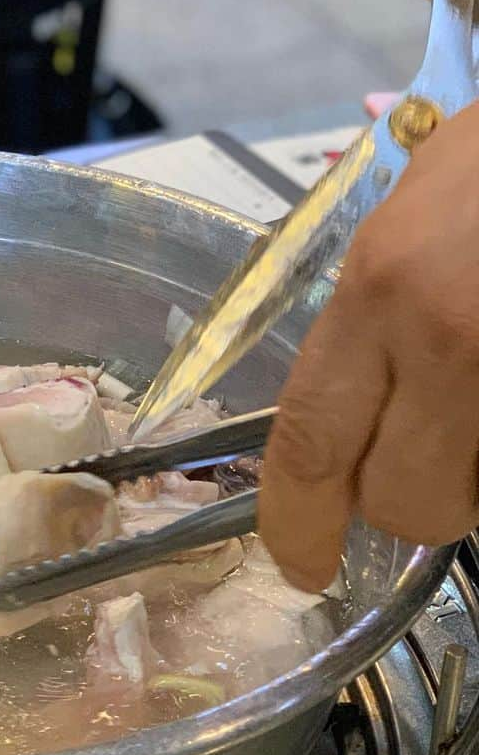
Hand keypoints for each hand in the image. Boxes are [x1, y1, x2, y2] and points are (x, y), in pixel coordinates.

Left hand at [259, 103, 478, 591]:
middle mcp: (450, 339)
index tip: (297, 562)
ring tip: (474, 405)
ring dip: (471, 479)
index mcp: (381, 288)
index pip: (309, 442)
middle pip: (404, 502)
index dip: (293, 520)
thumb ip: (363, 304)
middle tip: (419, 455)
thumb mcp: (417, 192)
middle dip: (403, 502)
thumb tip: (329, 404)